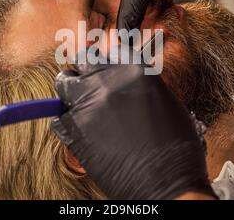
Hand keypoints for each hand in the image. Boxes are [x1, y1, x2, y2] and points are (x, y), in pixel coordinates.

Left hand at [51, 50, 215, 199]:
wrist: (167, 185)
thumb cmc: (175, 148)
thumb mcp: (166, 102)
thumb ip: (140, 83)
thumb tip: (123, 80)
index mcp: (135, 71)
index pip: (115, 48)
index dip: (112, 58)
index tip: (109, 65)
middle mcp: (108, 82)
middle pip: (85, 59)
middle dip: (89, 68)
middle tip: (93, 80)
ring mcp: (88, 105)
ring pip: (64, 81)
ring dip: (72, 88)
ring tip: (80, 99)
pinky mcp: (74, 131)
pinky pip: (58, 115)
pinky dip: (66, 118)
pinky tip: (79, 127)